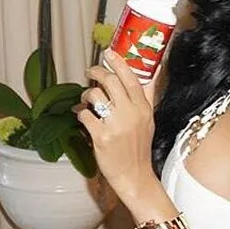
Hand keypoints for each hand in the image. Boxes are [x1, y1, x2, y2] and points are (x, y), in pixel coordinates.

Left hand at [75, 49, 161, 202]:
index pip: (131, 78)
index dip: (118, 62)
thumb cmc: (139, 148)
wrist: (134, 175)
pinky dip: (80, 113)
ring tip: (87, 99)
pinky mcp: (101, 137)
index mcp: (143, 108)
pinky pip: (84, 115)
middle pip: (110, 82)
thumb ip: (145, 98)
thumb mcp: (148, 121)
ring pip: (95, 95)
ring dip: (87, 94)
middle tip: (91, 72)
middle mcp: (131, 114)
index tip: (109, 53)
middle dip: (96, 72)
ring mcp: (115, 125)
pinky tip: (82, 116)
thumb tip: (149, 76)